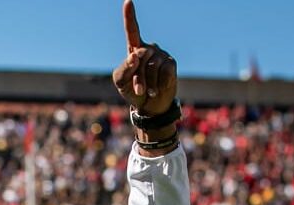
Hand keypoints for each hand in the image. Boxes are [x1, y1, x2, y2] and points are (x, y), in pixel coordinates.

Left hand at [112, 0, 176, 114]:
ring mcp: (161, 55)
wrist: (150, 105)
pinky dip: (159, 84)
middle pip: (140, 57)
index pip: (132, 30)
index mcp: (134, 49)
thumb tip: (135, 55)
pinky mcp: (171, 63)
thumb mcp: (121, 82)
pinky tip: (159, 88)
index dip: (129, 16)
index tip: (128, 1)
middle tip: (139, 90)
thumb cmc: (132, 91)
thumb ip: (124, 69)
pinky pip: (164, 73)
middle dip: (137, 77)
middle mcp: (149, 48)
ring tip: (148, 91)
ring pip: (152, 67)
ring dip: (148, 84)